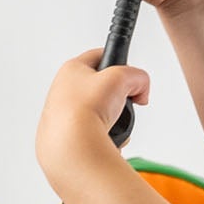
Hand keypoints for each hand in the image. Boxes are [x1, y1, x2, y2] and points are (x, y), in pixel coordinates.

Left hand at [35, 54, 149, 197]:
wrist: (71, 146)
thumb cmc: (85, 109)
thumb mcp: (121, 78)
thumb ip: (137, 77)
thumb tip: (141, 89)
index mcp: (71, 69)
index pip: (99, 56)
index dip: (119, 63)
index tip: (130, 74)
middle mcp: (63, 90)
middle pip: (101, 87)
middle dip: (118, 97)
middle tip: (125, 103)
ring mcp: (63, 114)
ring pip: (99, 112)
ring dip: (113, 119)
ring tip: (114, 124)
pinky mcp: (67, 135)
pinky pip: (94, 132)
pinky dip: (105, 136)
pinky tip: (106, 138)